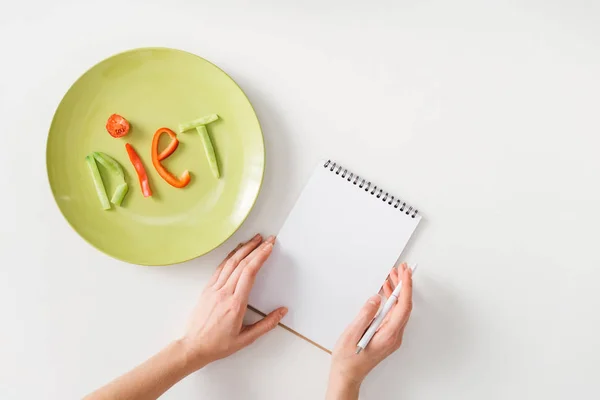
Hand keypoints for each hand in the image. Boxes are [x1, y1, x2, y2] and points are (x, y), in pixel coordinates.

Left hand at [181, 234, 286, 369]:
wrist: (193, 347)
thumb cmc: (218, 344)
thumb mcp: (247, 339)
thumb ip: (266, 324)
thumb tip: (282, 312)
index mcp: (235, 304)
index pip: (249, 273)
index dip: (260, 257)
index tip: (269, 247)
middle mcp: (224, 293)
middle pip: (242, 264)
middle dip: (256, 248)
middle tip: (267, 239)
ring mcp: (214, 289)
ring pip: (230, 263)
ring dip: (243, 248)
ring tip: (254, 240)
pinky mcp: (207, 289)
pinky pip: (220, 268)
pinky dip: (230, 256)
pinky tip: (236, 251)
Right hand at [327, 263, 412, 398]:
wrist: (347, 374)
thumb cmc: (348, 359)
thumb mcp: (352, 333)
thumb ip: (365, 314)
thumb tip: (376, 298)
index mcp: (388, 335)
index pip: (403, 307)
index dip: (406, 288)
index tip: (406, 274)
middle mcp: (394, 336)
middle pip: (404, 306)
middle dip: (404, 285)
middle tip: (401, 269)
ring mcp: (391, 336)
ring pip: (399, 309)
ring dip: (397, 292)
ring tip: (392, 276)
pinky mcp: (387, 335)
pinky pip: (393, 314)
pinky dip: (391, 301)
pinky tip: (386, 292)